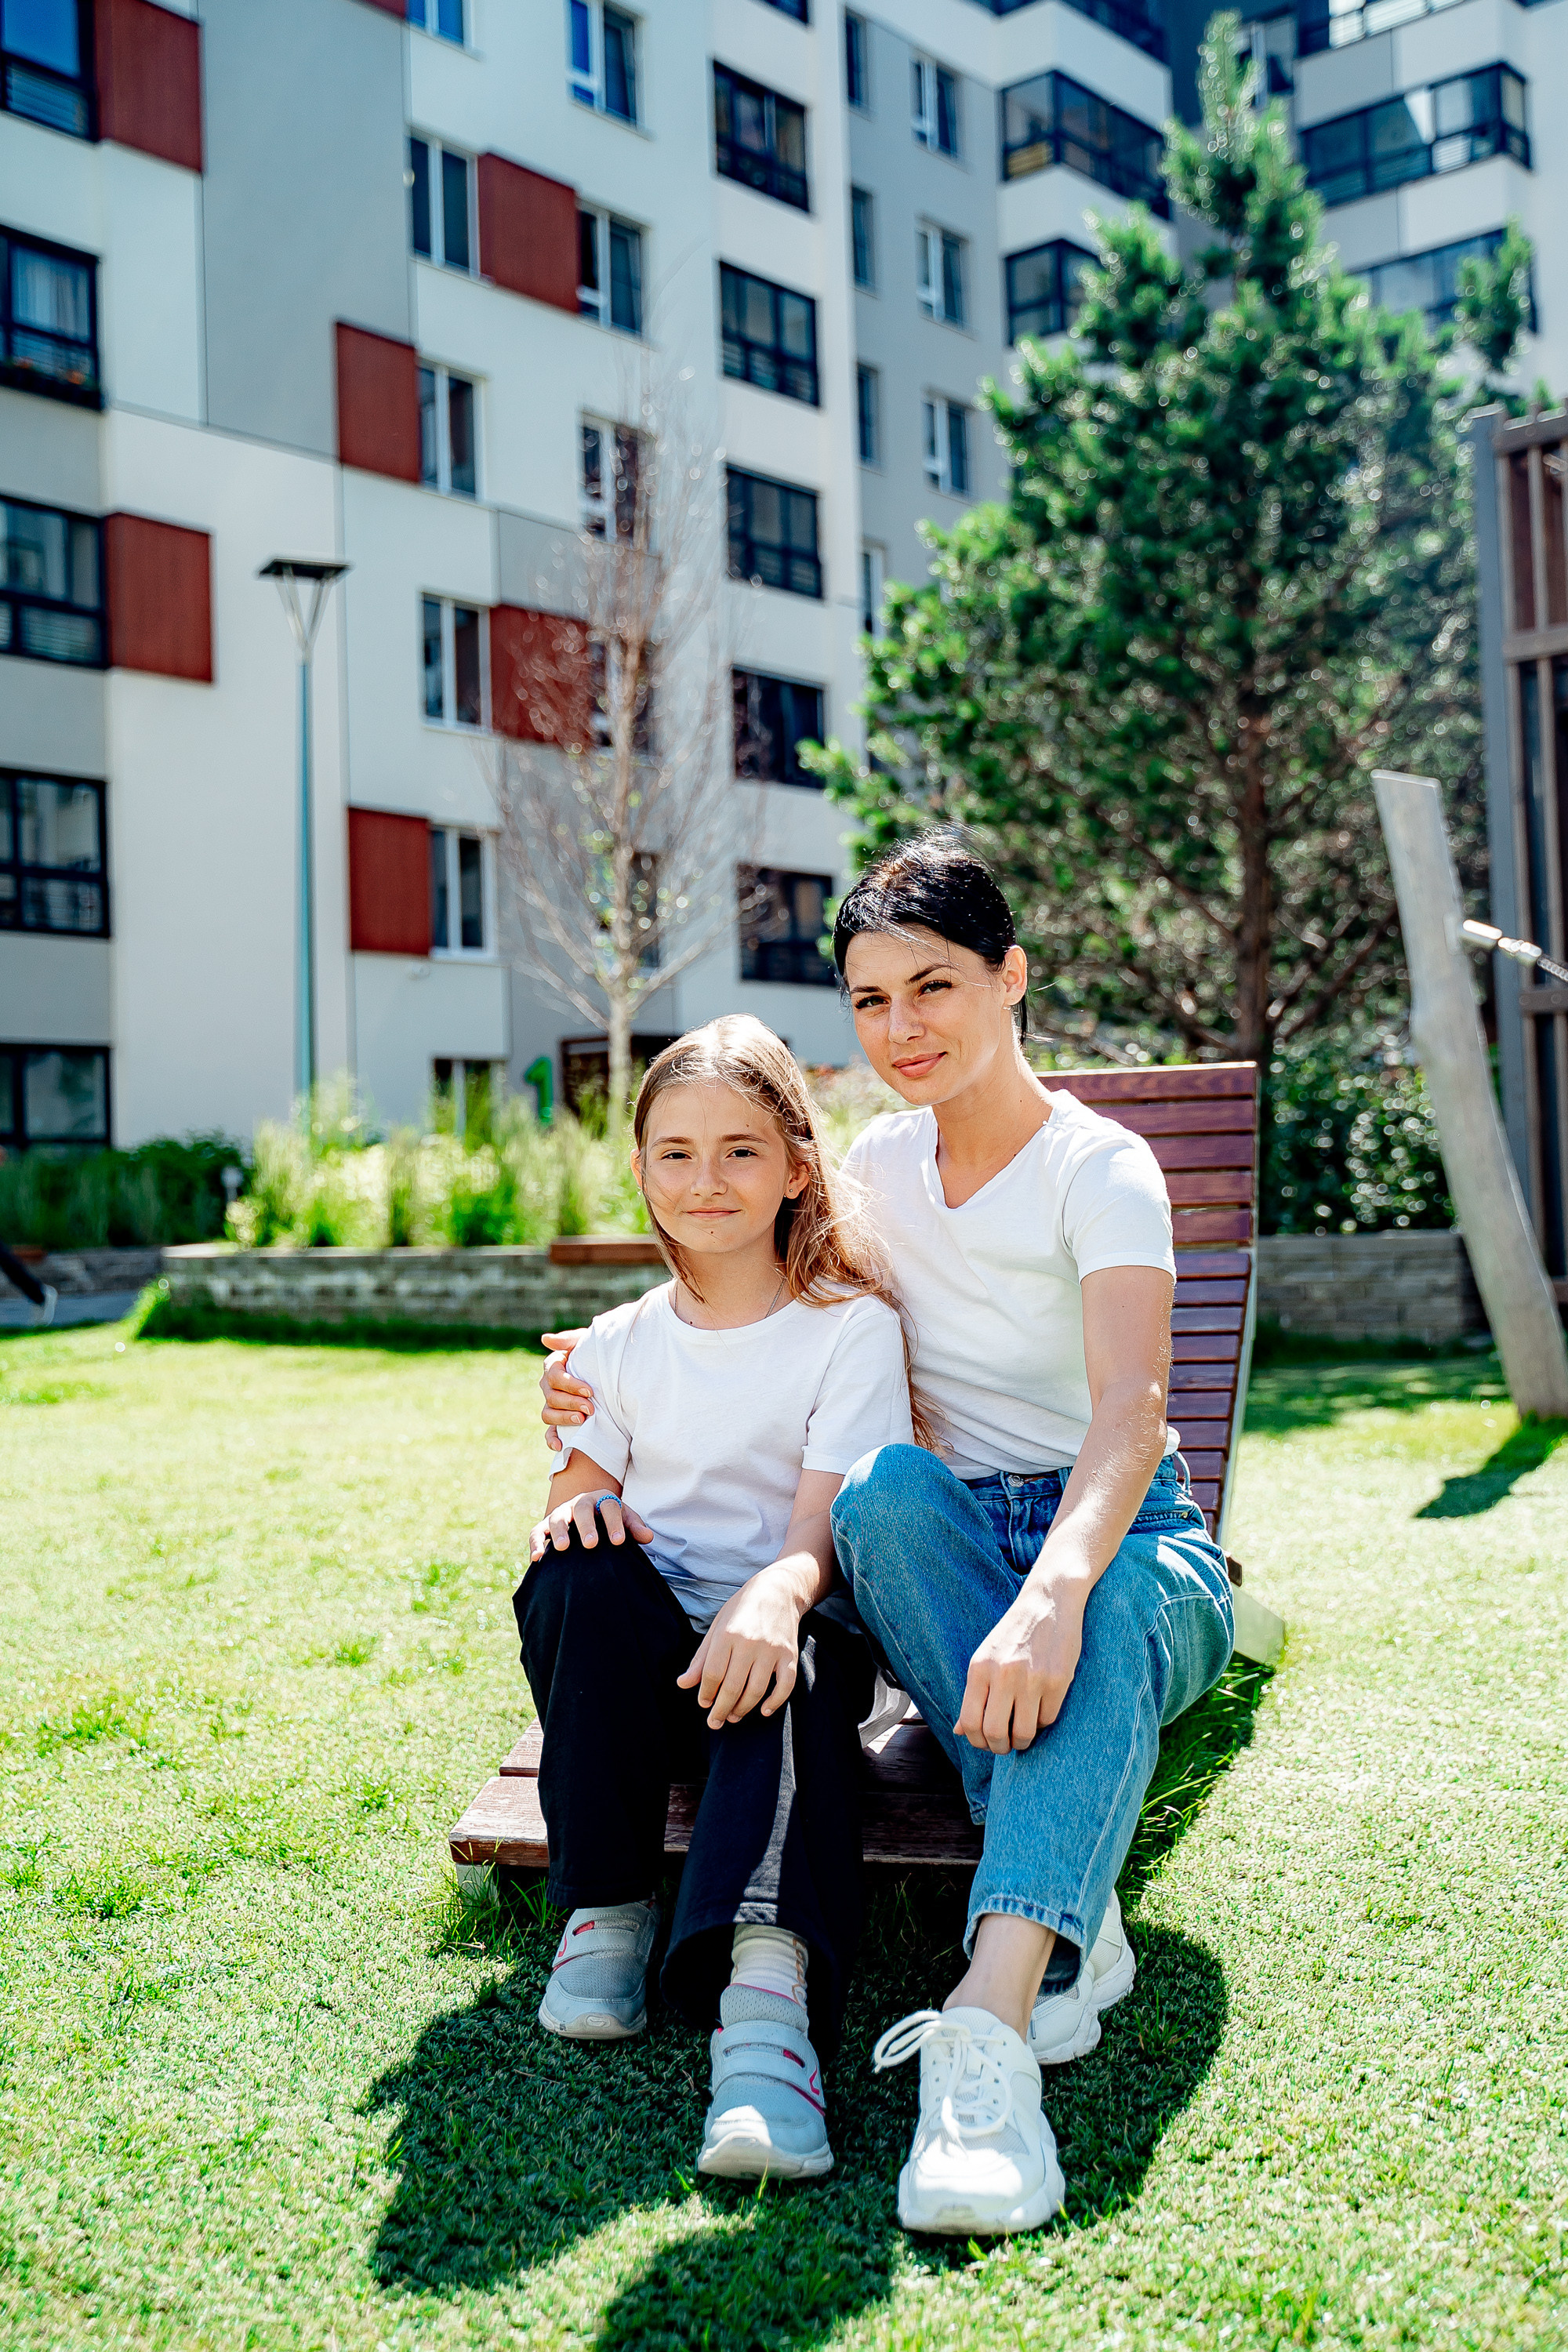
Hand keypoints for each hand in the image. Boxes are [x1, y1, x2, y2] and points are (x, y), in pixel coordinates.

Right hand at [529, 1490, 653, 1560]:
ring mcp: (561, 1513)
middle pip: (582, 1510)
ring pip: (557, 1518)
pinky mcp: (544, 1525)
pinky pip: (536, 1532)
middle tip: (591, 1544)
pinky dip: (535, 1544)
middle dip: (586, 1526)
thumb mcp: (624, 1520)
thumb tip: (648, 1537)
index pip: (609, 1507)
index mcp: (602, 1499)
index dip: (614, 1523)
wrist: (589, 1516)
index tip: (618, 1542)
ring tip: (563, 1548)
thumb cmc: (609, 1521)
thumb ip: (634, 1527)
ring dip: (560, 1532)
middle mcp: (580, 1503)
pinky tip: (536, 1559)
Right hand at [540, 1330, 593, 1455]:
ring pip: (548, 1414)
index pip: (554, 1376)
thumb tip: (545, 1339)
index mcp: (554, 1366)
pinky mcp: (559, 1420)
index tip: (589, 1391)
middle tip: (591, 1408)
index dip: (570, 1385)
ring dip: (563, 1419)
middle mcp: (549, 1386)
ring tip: (581, 1421)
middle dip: (571, 1403)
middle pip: (551, 1397)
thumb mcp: (587, 1342)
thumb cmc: (598, 1354)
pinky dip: (552, 1440)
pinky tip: (560, 1445)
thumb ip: (569, 1340)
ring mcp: (552, 1405)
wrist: (613, 1372)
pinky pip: (549, 1432)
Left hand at [677, 1565, 809, 1728]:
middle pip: (732, 1687)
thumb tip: (683, 1684)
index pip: (712, 1674)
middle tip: (715, 1722)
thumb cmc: (742, 1609)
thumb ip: (701, 1658)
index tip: (704, 1703)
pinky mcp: (789, 1654)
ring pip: (756, 1690)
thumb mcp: (717, 1627)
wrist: (779, 1590)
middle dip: (721, 1709)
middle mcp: (749, 1643)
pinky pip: (785, 1685)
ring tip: (734, 1716)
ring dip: (743, 1709)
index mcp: (727, 1634)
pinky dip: (775, 1701)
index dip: (706, 1693)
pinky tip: (764, 1710)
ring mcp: (772, 1650)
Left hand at [955, 1572, 1088, 1752]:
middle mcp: (1003, 1674)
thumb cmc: (1014, 1633)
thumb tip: (959, 1731)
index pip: (970, 1722)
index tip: (986, 1742)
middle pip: (995, 1733)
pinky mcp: (1058, 1680)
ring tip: (1023, 1733)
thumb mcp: (985, 1658)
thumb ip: (973, 1695)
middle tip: (1005, 1744)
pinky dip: (1043, 1722)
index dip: (977, 1741)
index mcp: (980, 1668)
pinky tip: (1040, 1710)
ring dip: (1023, 1741)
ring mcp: (1032, 1678)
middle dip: (1000, 1747)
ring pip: (1025, 1732)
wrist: (1048, 1601)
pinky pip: (1047, 1719)